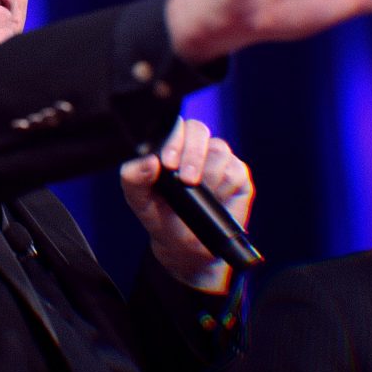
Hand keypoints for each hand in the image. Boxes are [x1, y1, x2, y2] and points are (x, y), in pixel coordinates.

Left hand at [120, 118, 253, 292]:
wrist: (182, 246)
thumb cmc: (159, 215)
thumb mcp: (138, 200)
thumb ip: (133, 178)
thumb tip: (149, 161)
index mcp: (169, 145)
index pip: (173, 125)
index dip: (173, 140)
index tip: (167, 164)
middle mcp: (194, 146)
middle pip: (198, 130)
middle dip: (192, 154)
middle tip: (187, 181)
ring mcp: (218, 159)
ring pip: (219, 152)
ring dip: (208, 177)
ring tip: (198, 196)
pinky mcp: (237, 175)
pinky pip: (235, 172)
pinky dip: (224, 188)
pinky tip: (215, 200)